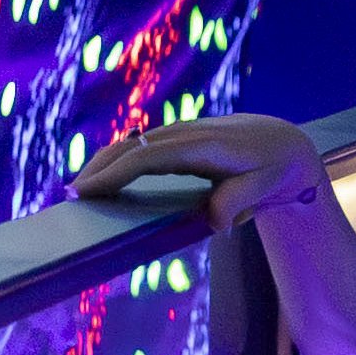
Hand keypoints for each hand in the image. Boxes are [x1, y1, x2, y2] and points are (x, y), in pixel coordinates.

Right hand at [75, 112, 329, 228]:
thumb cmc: (273, 169)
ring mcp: (180, 133)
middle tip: (71, 196)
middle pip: (132, 147)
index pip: (150, 157)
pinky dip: (118, 160)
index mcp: (204, 145)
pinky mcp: (177, 139)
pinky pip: (141, 148)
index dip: (116, 172)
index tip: (88, 190)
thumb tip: (212, 221)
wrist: (284, 142)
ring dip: (104, 164)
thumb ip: (237, 202)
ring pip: (133, 144)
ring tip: (80, 190)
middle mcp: (187, 134)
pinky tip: (104, 180)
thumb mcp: (265, 188)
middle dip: (99, 168)